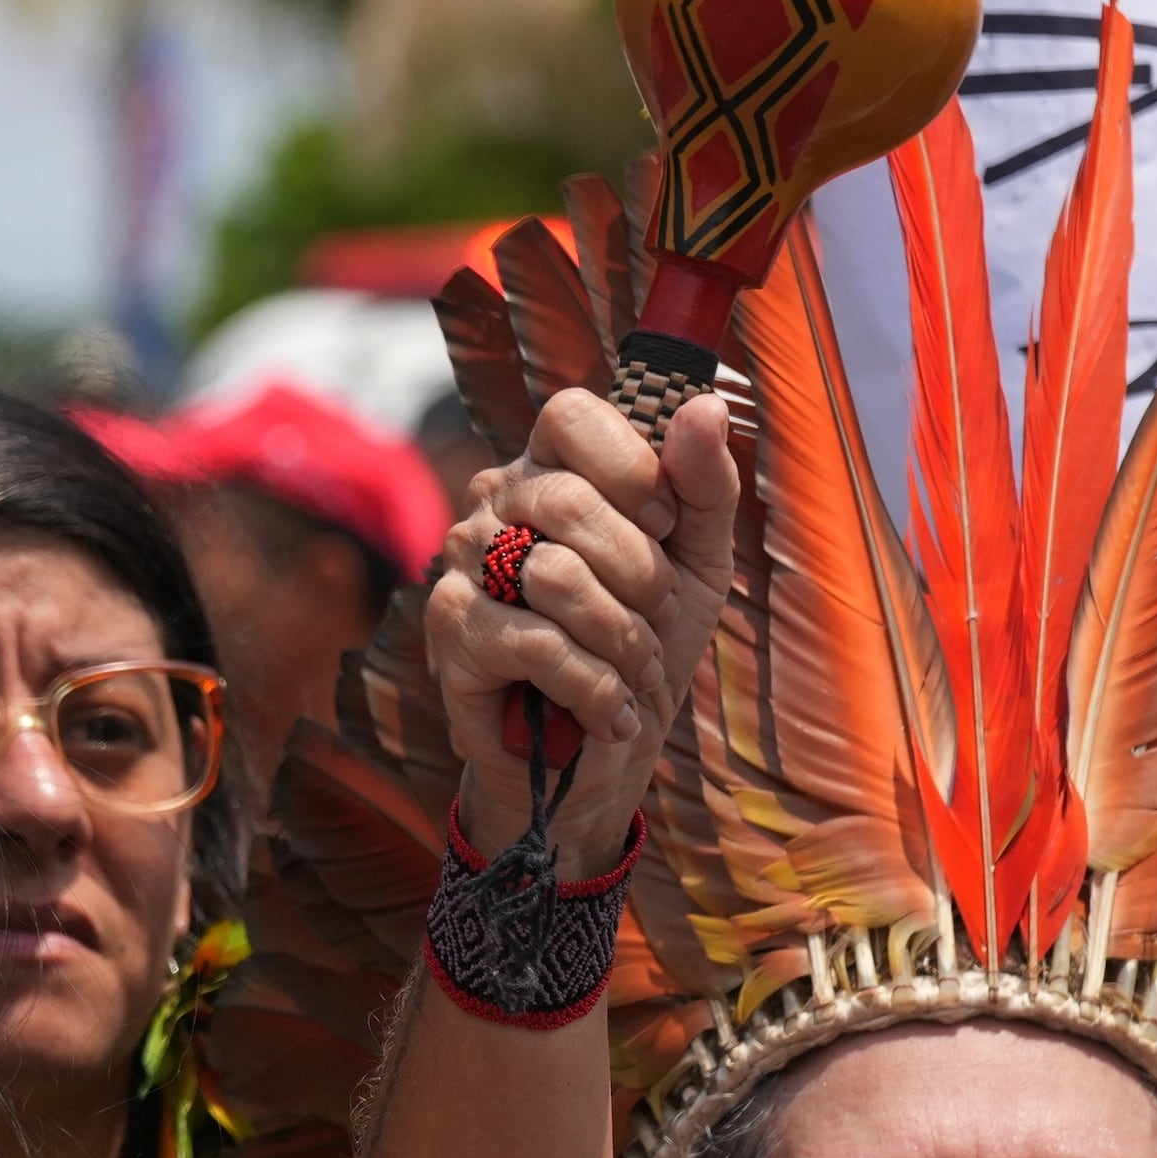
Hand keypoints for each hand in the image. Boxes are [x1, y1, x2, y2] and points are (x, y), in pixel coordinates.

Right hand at [420, 388, 738, 876]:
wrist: (602, 753)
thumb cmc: (646, 641)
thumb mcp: (697, 563)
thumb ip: (704, 486)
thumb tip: (705, 404)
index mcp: (549, 471)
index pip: (570, 415)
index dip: (630, 467)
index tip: (666, 524)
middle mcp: (493, 506)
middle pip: (566, 500)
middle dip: (641, 572)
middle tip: (659, 614)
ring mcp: (462, 567)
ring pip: (552, 576)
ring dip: (623, 638)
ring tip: (638, 671)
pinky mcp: (451, 634)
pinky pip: (534, 645)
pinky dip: (596, 687)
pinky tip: (613, 713)